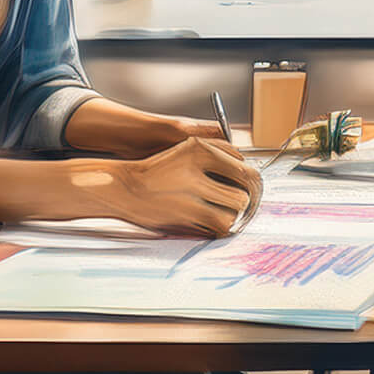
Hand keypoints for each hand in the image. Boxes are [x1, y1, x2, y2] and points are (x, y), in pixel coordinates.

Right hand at [96, 138, 263, 237]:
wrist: (123, 187)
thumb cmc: (157, 170)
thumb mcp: (185, 150)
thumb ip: (215, 153)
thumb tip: (245, 165)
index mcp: (198, 148)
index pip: (241, 162)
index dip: (249, 177)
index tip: (249, 185)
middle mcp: (197, 167)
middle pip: (244, 184)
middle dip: (246, 194)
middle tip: (244, 200)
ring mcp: (192, 192)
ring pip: (235, 206)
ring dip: (235, 211)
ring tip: (228, 211)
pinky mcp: (187, 214)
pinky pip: (220, 224)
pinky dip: (223, 226)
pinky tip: (216, 222)